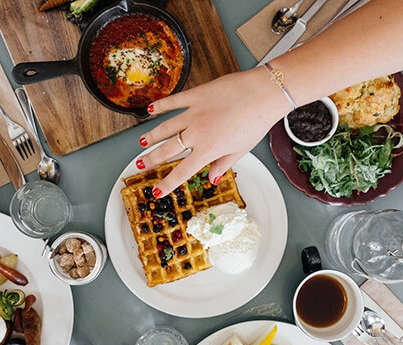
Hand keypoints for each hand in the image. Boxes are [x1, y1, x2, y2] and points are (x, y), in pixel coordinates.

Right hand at [136, 68, 290, 196]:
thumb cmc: (257, 122)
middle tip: (140, 165)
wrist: (263, 94)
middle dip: (151, 159)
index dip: (167, 183)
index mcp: (208, 150)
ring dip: (151, 136)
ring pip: (165, 127)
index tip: (157, 191)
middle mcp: (196, 133)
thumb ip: (223, 164)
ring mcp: (194, 113)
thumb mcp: (241, 150)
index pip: (182, 171)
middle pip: (167, 150)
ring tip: (141, 143)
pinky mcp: (196, 95)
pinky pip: (173, 102)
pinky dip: (160, 106)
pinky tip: (150, 110)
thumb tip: (213, 178)